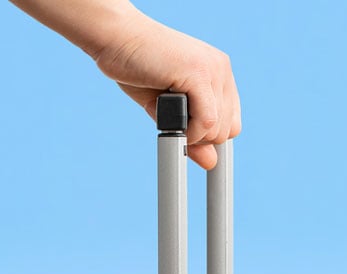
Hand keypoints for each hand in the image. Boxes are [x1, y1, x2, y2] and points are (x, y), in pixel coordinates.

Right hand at [93, 14, 240, 169]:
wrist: (114, 38)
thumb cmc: (136, 69)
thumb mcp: (168, 109)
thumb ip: (191, 133)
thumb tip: (211, 163)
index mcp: (218, 73)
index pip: (232, 122)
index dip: (210, 138)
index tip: (190, 142)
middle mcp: (221, 69)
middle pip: (228, 130)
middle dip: (199, 139)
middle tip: (172, 127)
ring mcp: (213, 70)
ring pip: (218, 129)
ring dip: (191, 136)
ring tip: (166, 117)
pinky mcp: (198, 74)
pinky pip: (207, 122)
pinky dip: (190, 133)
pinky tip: (171, 123)